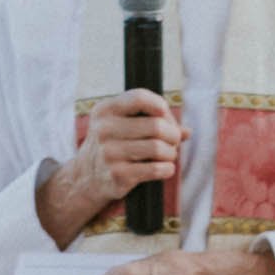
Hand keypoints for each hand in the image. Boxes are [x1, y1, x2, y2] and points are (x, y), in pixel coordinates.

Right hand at [35, 91, 180, 243]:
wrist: (86, 176)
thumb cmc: (113, 144)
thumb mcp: (121, 124)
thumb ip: (152, 120)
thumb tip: (187, 131)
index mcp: (105, 110)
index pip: (139, 98)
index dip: (160, 105)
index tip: (165, 116)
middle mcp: (104, 129)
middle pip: (156, 126)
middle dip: (173, 134)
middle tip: (174, 141)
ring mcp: (109, 153)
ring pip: (158, 148)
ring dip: (171, 153)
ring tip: (169, 155)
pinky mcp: (117, 175)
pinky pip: (155, 169)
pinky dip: (167, 169)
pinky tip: (165, 168)